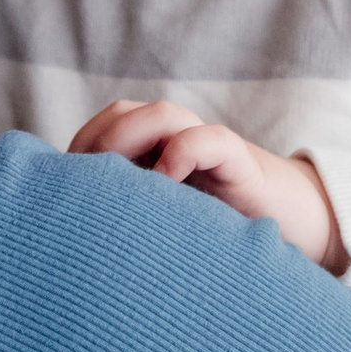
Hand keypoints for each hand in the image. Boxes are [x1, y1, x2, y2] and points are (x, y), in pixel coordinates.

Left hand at [68, 100, 345, 270]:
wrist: (287, 228)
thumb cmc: (211, 230)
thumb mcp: (158, 222)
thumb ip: (124, 214)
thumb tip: (66, 238)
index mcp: (152, 150)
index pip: (102, 127)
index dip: (79, 151)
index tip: (63, 191)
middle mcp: (177, 141)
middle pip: (123, 113)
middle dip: (97, 143)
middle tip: (83, 188)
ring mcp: (208, 148)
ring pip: (164, 115)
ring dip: (132, 139)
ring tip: (119, 183)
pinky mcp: (239, 164)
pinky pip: (209, 140)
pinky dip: (183, 153)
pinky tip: (166, 184)